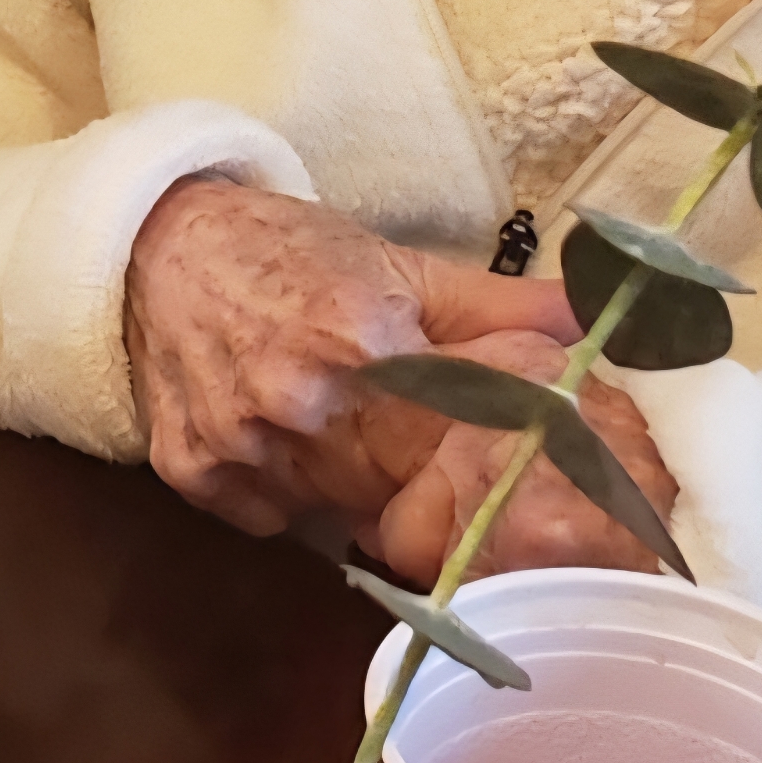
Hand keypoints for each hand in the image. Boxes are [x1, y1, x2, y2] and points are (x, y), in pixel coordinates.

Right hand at [124, 179, 675, 583]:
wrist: (166, 244)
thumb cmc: (297, 251)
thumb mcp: (404, 266)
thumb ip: (499, 310)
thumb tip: (595, 323)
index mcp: (367, 343)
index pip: (452, 439)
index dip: (471, 455)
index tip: (481, 457)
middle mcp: (301, 401)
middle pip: (393, 485)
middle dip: (413, 475)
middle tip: (412, 444)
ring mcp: (240, 442)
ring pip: (331, 510)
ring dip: (350, 488)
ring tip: (346, 433)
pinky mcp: (193, 472)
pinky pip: (268, 518)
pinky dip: (287, 495)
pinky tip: (288, 442)